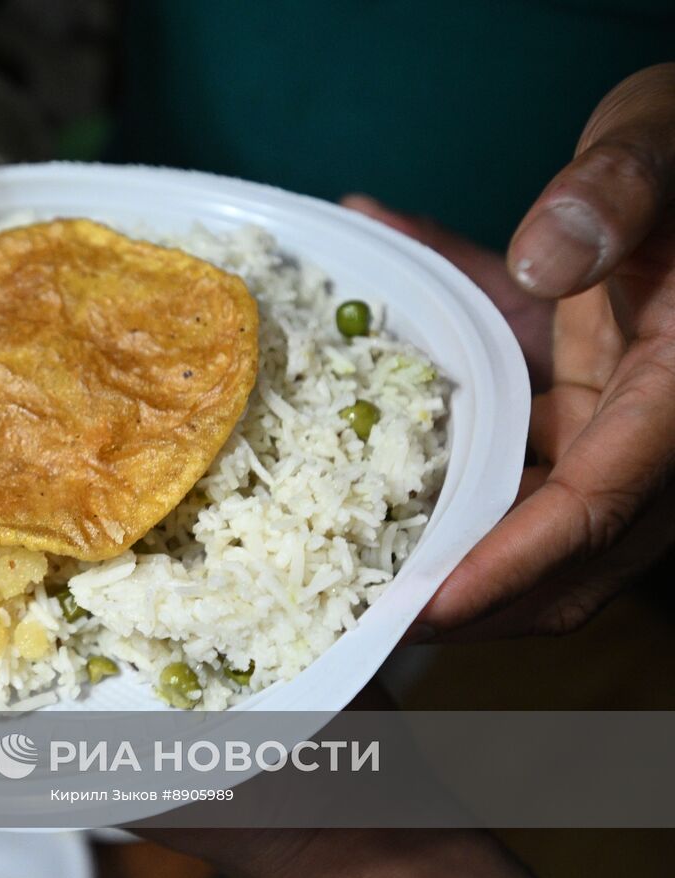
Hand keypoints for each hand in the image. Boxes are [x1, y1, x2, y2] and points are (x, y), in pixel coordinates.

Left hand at [355, 63, 674, 640]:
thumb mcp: (663, 141)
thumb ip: (618, 194)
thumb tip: (545, 259)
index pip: (596, 509)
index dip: (509, 567)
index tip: (426, 610)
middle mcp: (659, 424)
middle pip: (572, 552)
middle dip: (477, 597)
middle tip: (368, 616)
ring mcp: (626, 415)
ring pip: (542, 511)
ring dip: (456, 534)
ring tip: (353, 548)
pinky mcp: (596, 393)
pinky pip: (518, 429)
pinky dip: (448, 423)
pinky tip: (374, 384)